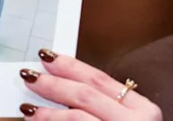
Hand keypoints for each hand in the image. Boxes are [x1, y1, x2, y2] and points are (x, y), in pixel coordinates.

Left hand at [19, 49, 161, 119]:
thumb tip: (66, 86)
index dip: (71, 67)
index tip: (48, 58)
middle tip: (30, 76)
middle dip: (53, 85)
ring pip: (77, 119)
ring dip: (48, 114)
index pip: (100, 80)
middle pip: (85, 96)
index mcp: (143, 110)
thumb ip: (106, 106)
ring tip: (29, 109)